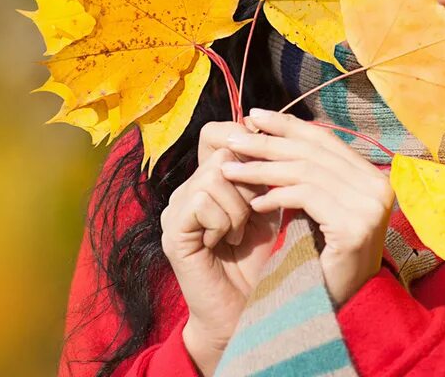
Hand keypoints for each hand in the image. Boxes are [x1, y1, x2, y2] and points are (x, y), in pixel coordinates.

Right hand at [160, 120, 279, 373]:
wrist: (244, 310)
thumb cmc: (260, 261)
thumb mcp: (269, 208)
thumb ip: (266, 174)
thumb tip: (271, 133)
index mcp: (207, 180)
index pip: (217, 133)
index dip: (245, 142)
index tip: (268, 165)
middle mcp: (186, 189)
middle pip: (223, 152)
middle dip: (250, 183)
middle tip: (252, 215)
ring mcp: (175, 209)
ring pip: (215, 176)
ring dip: (239, 207)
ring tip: (237, 234)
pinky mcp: (173, 230)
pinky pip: (201, 200)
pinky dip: (223, 221)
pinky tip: (223, 243)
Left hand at [220, 107, 394, 306]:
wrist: (343, 308)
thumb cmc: (326, 258)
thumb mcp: (321, 207)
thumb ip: (310, 174)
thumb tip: (274, 133)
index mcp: (373, 176)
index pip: (325, 139)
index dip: (289, 125)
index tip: (255, 116)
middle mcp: (378, 187)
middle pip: (313, 152)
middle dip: (269, 142)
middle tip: (234, 137)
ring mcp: (370, 206)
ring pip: (304, 173)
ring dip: (262, 169)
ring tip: (231, 169)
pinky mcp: (354, 226)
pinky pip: (305, 198)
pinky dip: (276, 196)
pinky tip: (254, 202)